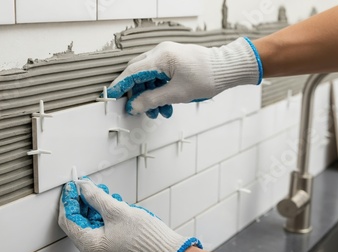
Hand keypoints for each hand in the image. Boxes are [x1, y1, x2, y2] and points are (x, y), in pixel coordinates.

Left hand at [58, 179, 201, 251]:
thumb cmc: (148, 241)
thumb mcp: (118, 211)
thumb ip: (96, 197)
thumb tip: (84, 188)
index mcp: (90, 246)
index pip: (68, 219)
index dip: (69, 200)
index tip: (73, 186)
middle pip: (79, 223)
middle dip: (84, 202)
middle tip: (88, 187)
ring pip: (92, 227)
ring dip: (96, 208)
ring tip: (106, 194)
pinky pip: (103, 233)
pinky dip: (106, 218)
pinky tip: (115, 207)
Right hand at [106, 37, 261, 118]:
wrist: (227, 69)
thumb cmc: (207, 77)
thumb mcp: (177, 93)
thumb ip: (152, 100)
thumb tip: (134, 106)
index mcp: (161, 57)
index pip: (132, 72)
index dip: (120, 85)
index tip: (110, 96)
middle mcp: (161, 53)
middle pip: (138, 74)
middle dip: (138, 94)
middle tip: (138, 110)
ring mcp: (167, 56)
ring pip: (148, 78)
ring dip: (150, 96)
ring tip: (158, 113)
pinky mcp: (173, 62)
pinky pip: (159, 77)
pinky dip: (159, 92)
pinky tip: (166, 106)